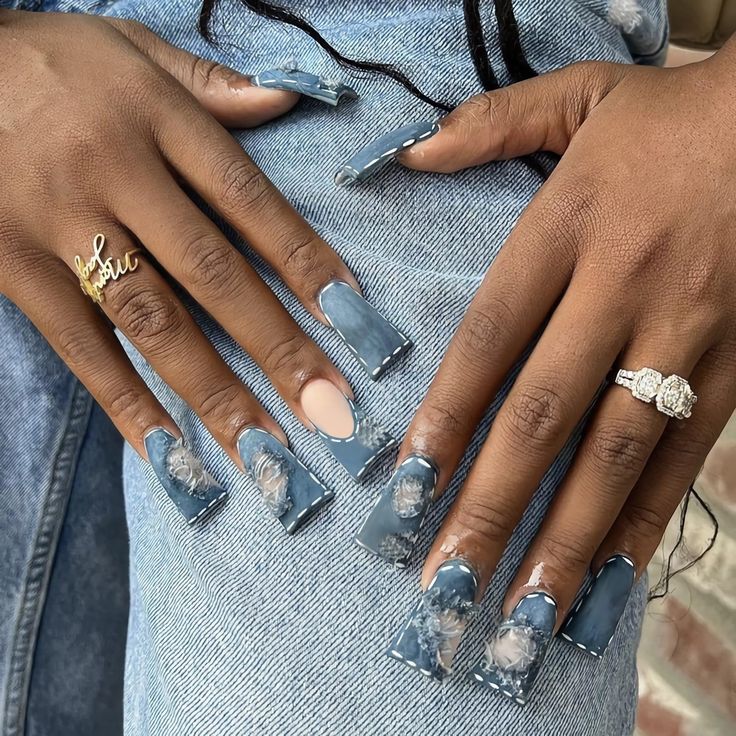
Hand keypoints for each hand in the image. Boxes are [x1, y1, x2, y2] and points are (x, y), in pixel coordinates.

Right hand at [0, 9, 357, 466]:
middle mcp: (114, 175)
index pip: (248, 199)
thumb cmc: (47, 61)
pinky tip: (169, 451)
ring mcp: (60, 228)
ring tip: (263, 449)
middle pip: (210, 273)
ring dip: (214, 392)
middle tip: (328, 410)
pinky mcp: (13, 270)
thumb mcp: (130, 47)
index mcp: (154, 117)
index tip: (353, 317)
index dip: (304, 260)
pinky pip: (78, 347)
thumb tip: (286, 100)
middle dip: (275, 347)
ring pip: (151, 322)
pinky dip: (125, 403)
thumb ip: (209, 81)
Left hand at [386, 42, 735, 690]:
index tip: (403, 490)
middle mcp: (621, 290)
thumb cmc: (676, 113)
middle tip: (442, 584)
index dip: (443, 418)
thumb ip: (488, 125)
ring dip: (562, 540)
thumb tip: (406, 154)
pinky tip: (604, 577)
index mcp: (567, 227)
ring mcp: (686, 337)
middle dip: (489, 506)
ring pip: (615, 454)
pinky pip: (684, 457)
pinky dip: (642, 522)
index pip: (486, 342)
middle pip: (542, 414)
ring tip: (518, 613)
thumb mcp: (580, 95)